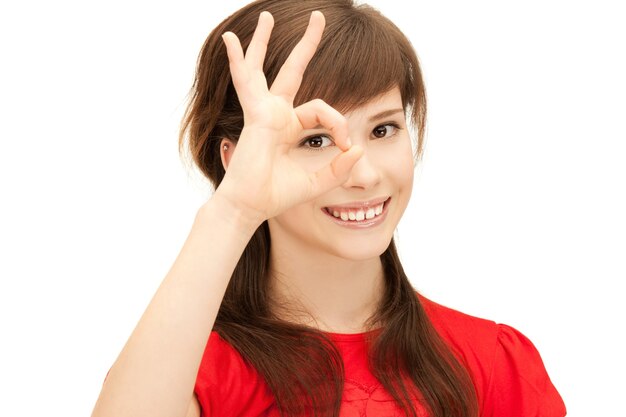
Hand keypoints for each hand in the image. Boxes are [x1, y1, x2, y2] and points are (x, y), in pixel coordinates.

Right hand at [215, 11, 362, 222]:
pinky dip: (238, 60)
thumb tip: (358, 149)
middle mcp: (277, 113)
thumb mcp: (317, 181)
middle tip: (319, 16)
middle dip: (307, 44)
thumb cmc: (278, 194)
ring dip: (265, 42)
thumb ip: (338, 167)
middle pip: (294, 70)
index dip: (339, 123)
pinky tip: (231, 39)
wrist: (252, 206)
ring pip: (265, 68)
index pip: (323, 110)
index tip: (344, 146)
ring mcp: (264, 111)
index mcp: (291, 126)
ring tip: (268, 16)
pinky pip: (247, 82)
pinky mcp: (256, 115)